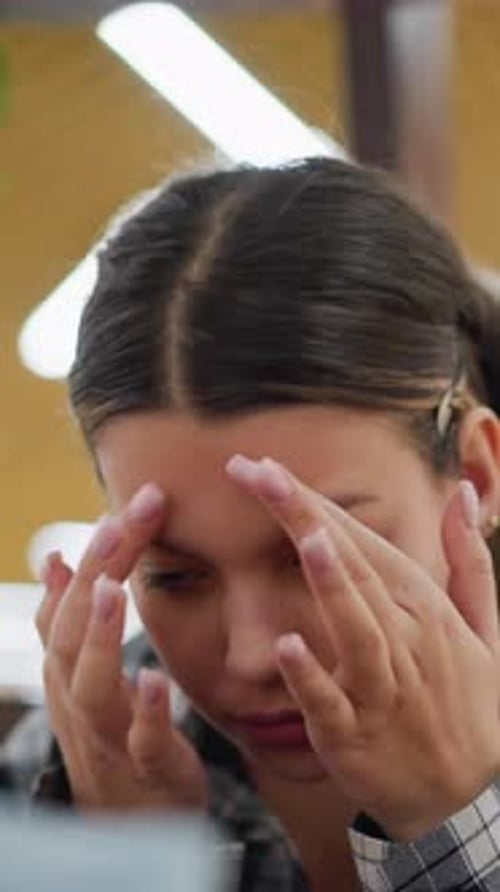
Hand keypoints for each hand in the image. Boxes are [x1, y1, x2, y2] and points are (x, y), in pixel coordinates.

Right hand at [36, 485, 206, 813]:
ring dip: (100, 637)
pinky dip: (146, 712)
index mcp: (70, 668)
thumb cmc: (113, 731)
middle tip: (123, 519)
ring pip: (91, 687)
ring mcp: (109, 735)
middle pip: (74, 630)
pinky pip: (142, 743)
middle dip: (98, 571)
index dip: (94, 553)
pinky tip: (157, 679)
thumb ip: (72, 622)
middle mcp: (78, 696)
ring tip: (114, 589)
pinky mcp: (148, 770)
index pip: (73, 600)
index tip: (124, 504)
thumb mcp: (88, 673)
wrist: (127, 822)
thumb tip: (56, 561)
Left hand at [226, 455, 499, 840]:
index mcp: (425, 608)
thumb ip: (468, 559)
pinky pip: (331, 703)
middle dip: (304, 516)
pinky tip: (287, 646)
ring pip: (356, 629)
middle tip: (257, 471)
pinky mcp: (354, 736)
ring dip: (333, 584)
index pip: (365, 541)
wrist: (463, 798)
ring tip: (306, 535)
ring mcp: (380, 690)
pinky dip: (311, 676)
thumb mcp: (483, 630)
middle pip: (353, 568)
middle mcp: (406, 641)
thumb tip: (462, 492)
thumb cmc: (466, 703)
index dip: (316, 502)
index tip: (267, 467)